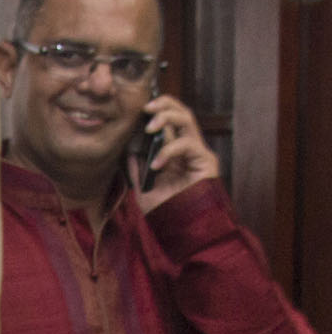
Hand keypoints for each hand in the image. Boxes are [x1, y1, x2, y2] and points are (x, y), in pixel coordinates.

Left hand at [131, 95, 220, 212]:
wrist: (182, 229)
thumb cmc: (166, 210)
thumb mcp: (143, 189)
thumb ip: (137, 169)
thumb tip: (128, 150)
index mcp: (173, 152)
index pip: (168, 122)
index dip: (156, 112)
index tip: (138, 111)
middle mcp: (187, 148)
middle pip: (181, 112)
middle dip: (164, 104)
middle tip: (147, 108)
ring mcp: (197, 152)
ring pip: (187, 119)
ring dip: (168, 117)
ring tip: (150, 126)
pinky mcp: (206, 160)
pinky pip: (188, 144)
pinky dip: (169, 150)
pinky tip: (156, 163)